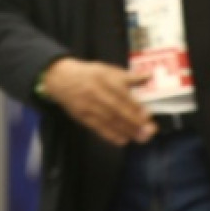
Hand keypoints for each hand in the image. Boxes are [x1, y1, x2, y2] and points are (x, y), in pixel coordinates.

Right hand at [41, 57, 155, 145]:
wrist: (60, 78)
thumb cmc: (88, 74)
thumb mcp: (107, 70)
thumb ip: (128, 76)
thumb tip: (149, 76)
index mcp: (104, 79)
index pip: (122, 94)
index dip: (135, 106)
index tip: (148, 116)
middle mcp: (96, 93)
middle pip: (117, 109)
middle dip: (134, 122)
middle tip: (149, 131)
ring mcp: (88, 106)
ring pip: (109, 120)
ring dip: (126, 131)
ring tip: (141, 138)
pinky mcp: (82, 116)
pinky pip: (97, 127)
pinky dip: (110, 135)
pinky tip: (122, 140)